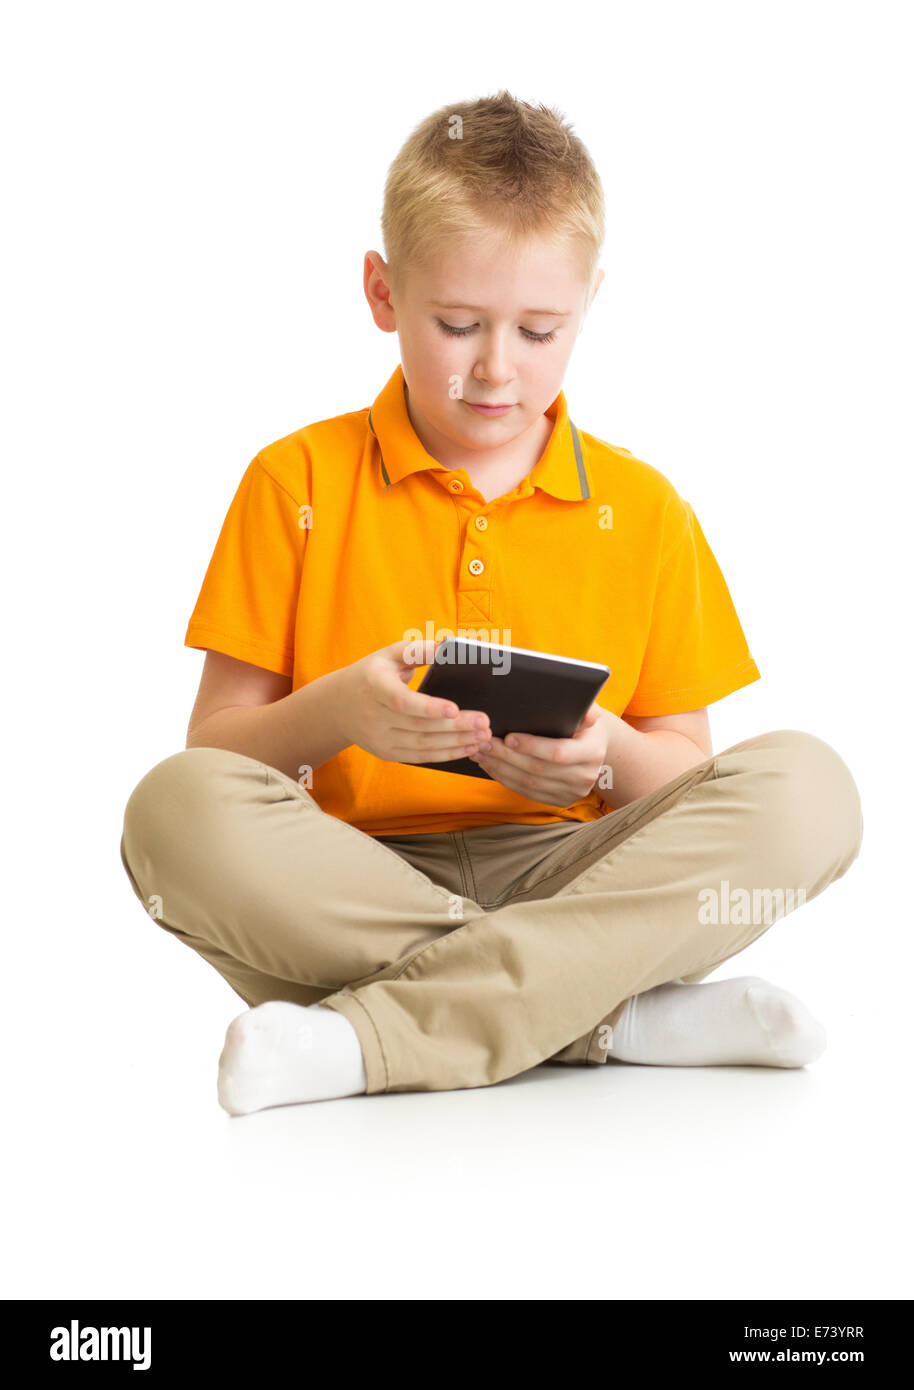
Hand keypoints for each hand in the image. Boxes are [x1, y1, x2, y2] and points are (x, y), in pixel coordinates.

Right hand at [337, 638, 491, 763]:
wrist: (336, 707)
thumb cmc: (371, 674)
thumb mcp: (388, 655)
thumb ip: (417, 650)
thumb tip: (447, 646)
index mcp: (374, 687)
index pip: (402, 702)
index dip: (428, 707)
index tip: (454, 708)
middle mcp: (375, 717)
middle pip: (420, 726)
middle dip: (456, 727)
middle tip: (485, 723)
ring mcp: (380, 739)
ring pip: (423, 746)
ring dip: (456, 743)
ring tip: (483, 737)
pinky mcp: (387, 753)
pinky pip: (420, 757)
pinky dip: (446, 754)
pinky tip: (468, 747)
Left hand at [469, 702, 611, 805]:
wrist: (593, 750)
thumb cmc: (583, 724)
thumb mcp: (587, 711)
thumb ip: (583, 707)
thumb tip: (581, 707)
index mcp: (592, 752)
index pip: (558, 753)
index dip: (531, 746)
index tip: (508, 736)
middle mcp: (585, 777)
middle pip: (538, 770)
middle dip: (507, 756)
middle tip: (485, 742)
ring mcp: (572, 793)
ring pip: (528, 783)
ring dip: (500, 768)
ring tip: (481, 752)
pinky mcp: (559, 801)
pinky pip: (526, 792)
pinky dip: (504, 779)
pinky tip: (490, 765)